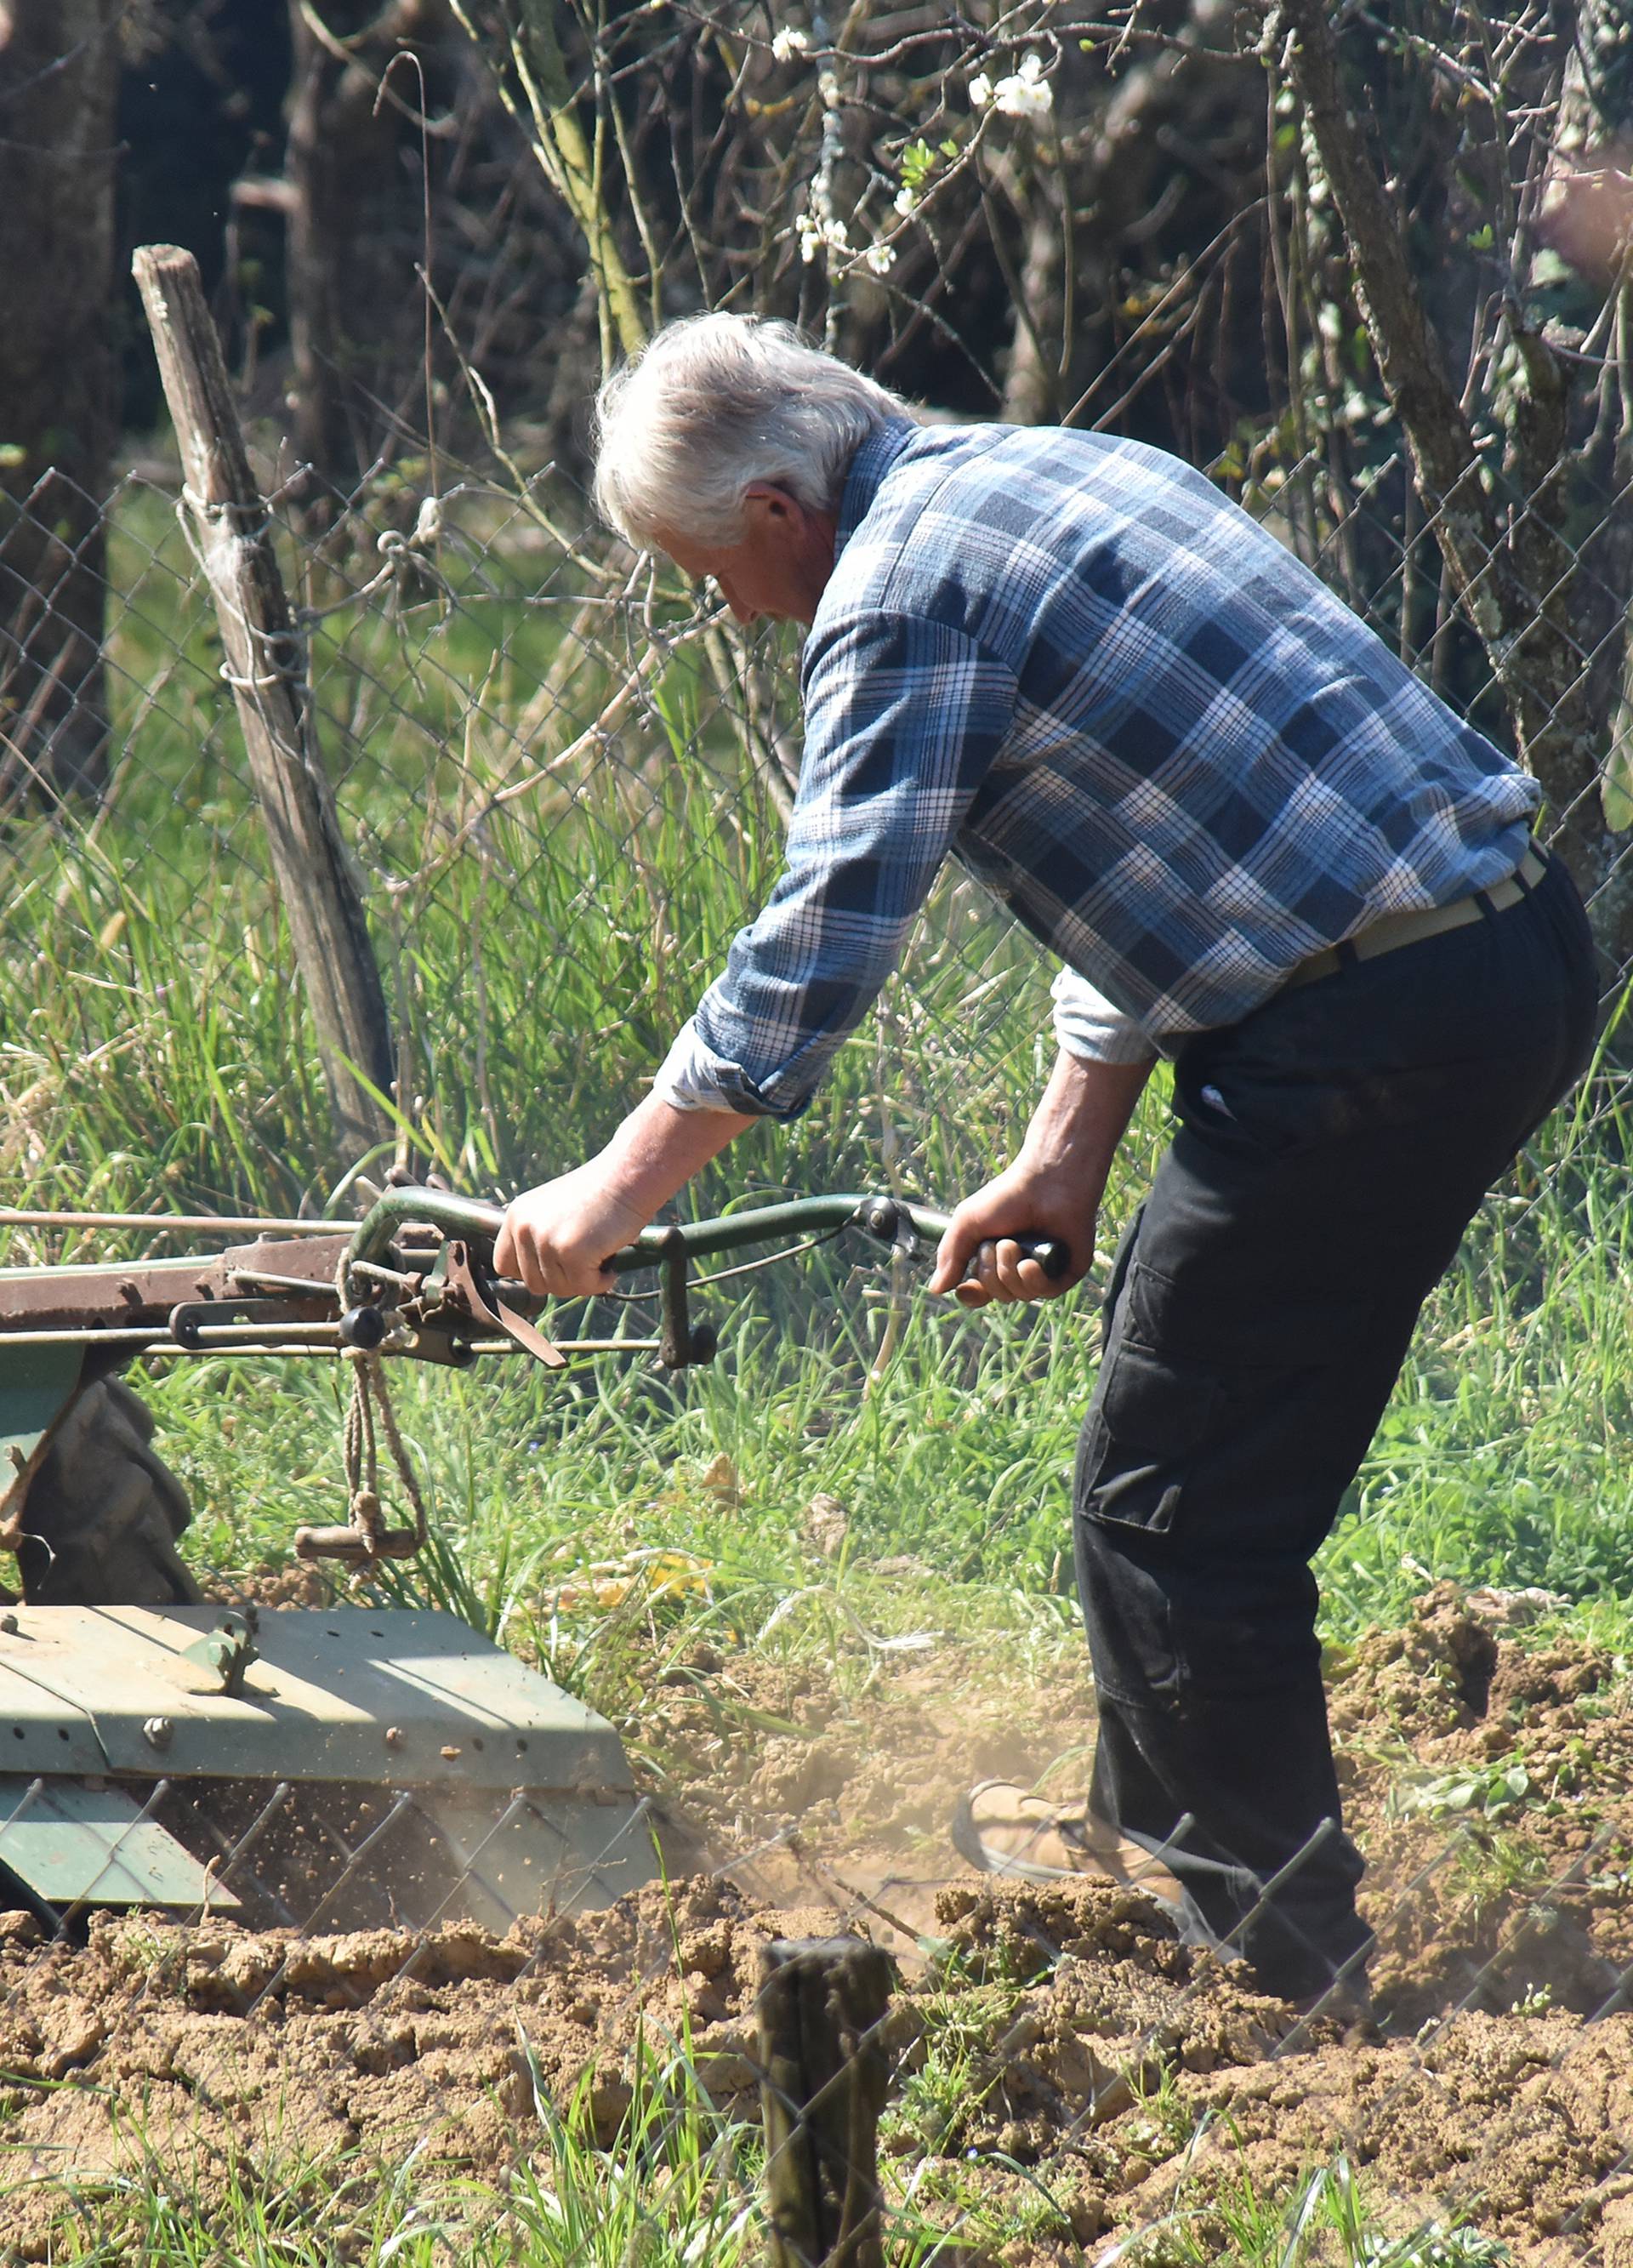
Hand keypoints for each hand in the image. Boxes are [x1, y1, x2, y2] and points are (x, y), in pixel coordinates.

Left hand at [494, 1163, 651, 1299]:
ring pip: (558, 1288)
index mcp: (516, 1216)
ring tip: (600, 1259)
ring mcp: (546, 1240)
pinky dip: (601, 1282)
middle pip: (533, 1283)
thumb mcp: (553, 1211)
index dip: (529, 1272)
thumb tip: (536, 1279)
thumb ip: (538, 1238)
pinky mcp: (571, 1252)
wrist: (626, 1176)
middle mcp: (525, 1228)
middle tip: (586, 1265)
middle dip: (562, 1280)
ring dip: (583, 1281)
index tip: (555, 1268)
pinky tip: (610, 1265)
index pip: (503, 1264)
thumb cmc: (599, 1195)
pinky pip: (583, 1286)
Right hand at [926, 1160, 1100, 1308]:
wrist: (1046, 1181)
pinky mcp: (1066, 1272)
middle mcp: (1019, 1268)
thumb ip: (950, 1255)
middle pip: (997, 1295)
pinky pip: (1045, 1294)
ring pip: (1020, 1296)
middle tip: (1000, 1242)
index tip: (967, 1286)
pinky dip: (1034, 1279)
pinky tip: (1032, 1262)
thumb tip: (935, 1289)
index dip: (972, 1295)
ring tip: (1016, 1244)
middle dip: (991, 1272)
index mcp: (994, 1259)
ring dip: (1011, 1271)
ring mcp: (1044, 1271)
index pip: (979, 1294)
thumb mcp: (967, 1223)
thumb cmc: (1008, 1196)